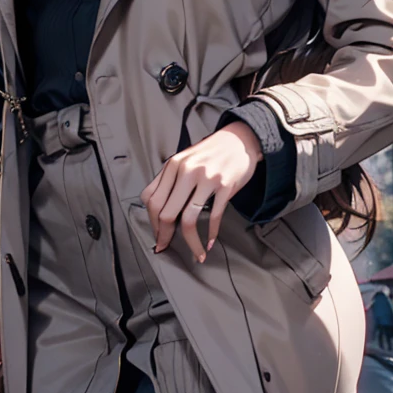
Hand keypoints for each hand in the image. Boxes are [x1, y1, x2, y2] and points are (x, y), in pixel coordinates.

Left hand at [140, 121, 262, 263]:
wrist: (240, 139)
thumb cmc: (211, 153)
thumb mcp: (185, 161)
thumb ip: (171, 181)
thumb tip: (158, 213)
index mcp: (173, 165)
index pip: (152, 199)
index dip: (152, 222)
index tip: (157, 235)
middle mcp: (187, 170)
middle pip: (166, 213)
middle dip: (164, 236)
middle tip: (167, 247)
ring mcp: (206, 178)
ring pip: (188, 219)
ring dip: (190, 242)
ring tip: (195, 253)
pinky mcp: (225, 186)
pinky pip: (214, 217)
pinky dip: (211, 234)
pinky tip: (210, 242)